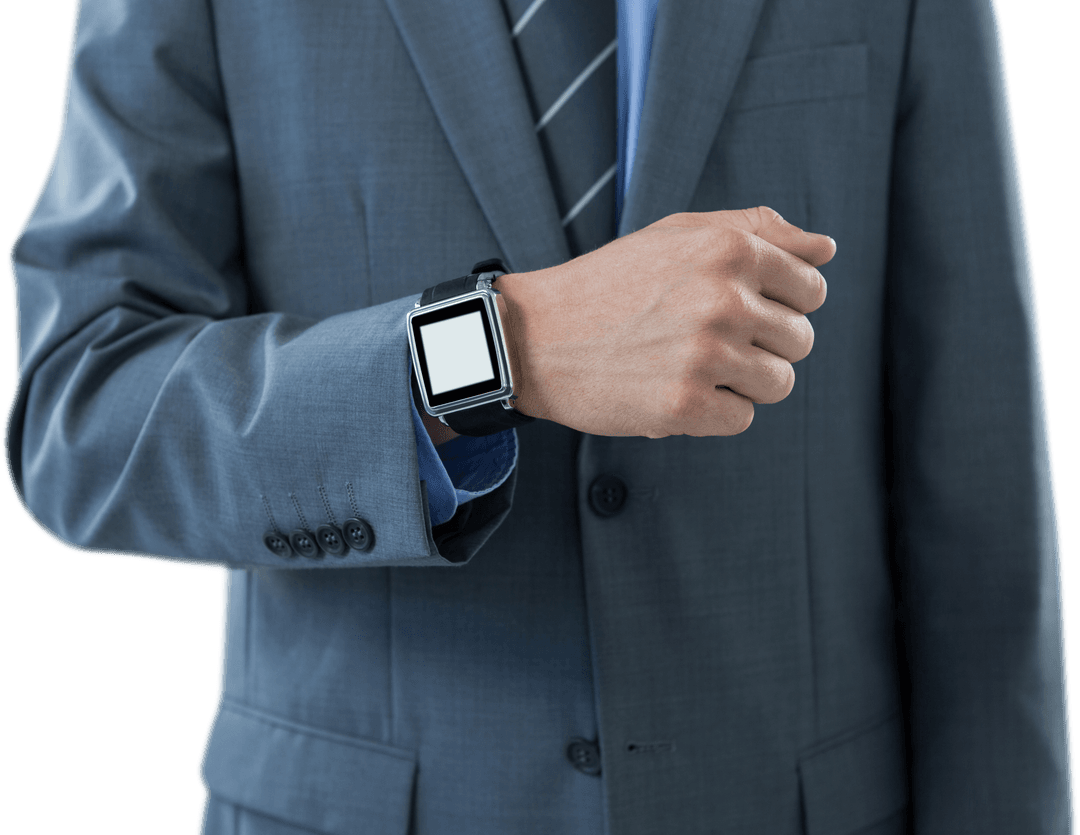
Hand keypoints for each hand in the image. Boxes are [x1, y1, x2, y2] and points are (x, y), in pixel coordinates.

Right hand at [497, 206, 833, 437]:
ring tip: (693, 365)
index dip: (780, 303)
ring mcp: (706, 355)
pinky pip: (742, 418)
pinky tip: (674, 388)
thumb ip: (759, 231)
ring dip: (743, 381)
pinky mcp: (685, 405)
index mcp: (730, 249)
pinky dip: (714, 412)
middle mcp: (725, 299)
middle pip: (800, 340)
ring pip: (779, 383)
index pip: (812, 288)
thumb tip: (827, 249)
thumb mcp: (680, 234)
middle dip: (763, 344)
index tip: (738, 308)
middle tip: (707, 339)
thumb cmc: (613, 282)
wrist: (536, 337)